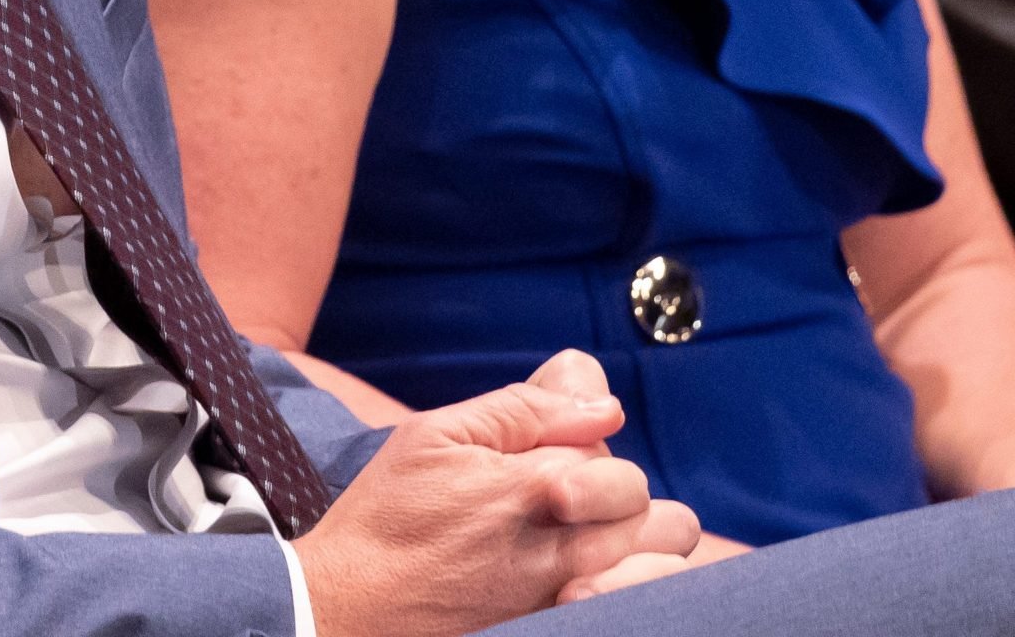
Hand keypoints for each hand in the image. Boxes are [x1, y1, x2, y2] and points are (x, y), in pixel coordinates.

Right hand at [294, 350, 700, 636]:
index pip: (605, 445)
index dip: (572, 442)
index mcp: (538, 486)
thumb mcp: (435, 435)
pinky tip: (584, 579)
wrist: (352, 609)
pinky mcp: (558, 626)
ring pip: (662, 562)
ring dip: (639, 545)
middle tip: (562, 501)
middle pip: (650, 506)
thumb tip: (602, 399)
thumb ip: (522, 409)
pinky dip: (626, 587)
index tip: (530, 457)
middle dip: (616, 493)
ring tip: (589, 540)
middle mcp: (568, 547)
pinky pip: (635, 605)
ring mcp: (568, 598)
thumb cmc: (387, 517)